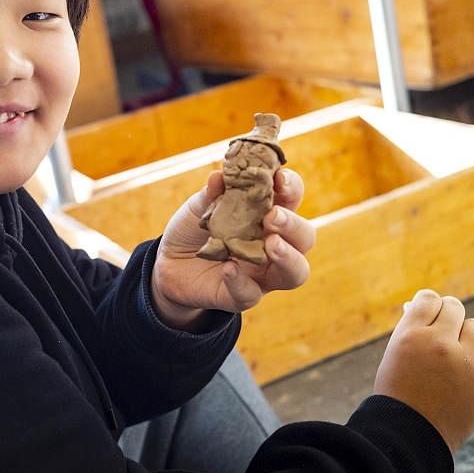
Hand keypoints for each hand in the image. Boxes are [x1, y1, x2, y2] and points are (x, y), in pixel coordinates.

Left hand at [150, 168, 315, 330]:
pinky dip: (240, 281)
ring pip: (296, 272)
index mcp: (267, 214)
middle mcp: (274, 244)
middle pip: (304, 237)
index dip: (292, 187)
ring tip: (271, 245)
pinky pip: (250, 294)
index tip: (279, 179)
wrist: (168, 263)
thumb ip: (211, 194)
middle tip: (272, 216)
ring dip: (288, 257)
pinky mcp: (242, 295)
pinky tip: (227, 268)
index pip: (291, 198)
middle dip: (293, 225)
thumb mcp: (198, 207)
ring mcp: (262, 273)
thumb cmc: (194, 229)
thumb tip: (218, 177)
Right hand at [373, 289, 473, 453]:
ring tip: (456, 356)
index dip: (431, 305)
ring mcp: (464, 362)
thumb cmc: (398, 395)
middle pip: (455, 308)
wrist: (409, 438)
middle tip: (445, 331)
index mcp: (410, 334)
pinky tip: (467, 379)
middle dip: (450, 316)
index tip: (431, 314)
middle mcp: (438, 343)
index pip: (429, 298)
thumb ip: (412, 330)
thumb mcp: (394, 355)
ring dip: (466, 338)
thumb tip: (426, 306)